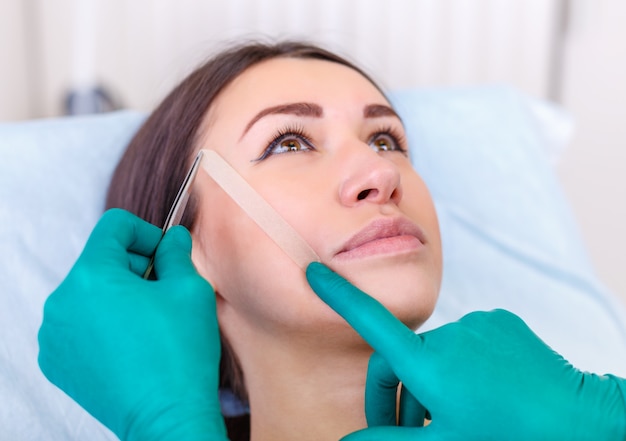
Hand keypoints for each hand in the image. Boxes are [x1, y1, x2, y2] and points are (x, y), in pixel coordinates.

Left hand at [38, 209, 226, 440]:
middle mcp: (60, 302)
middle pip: (101, 261)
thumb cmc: (180, 353)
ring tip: (149, 326)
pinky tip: (131, 346)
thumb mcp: (190, 289)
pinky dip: (104, 325)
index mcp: (90, 276)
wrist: (167, 418)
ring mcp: (53, 336)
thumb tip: (171, 238)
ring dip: (120, 298)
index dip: (147, 233)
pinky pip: (80, 324)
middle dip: (135, 270)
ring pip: (90, 293)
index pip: (114, 227)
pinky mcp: (55, 362)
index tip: (166, 258)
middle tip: (164, 297)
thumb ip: (177, 253)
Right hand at [306, 262, 625, 440]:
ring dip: (431, 384)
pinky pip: (465, 341)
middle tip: (406, 432)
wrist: (578, 419)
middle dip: (397, 396)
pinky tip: (480, 393)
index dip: (339, 297)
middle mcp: (448, 335)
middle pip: (402, 360)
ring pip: (435, 354)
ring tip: (450, 419)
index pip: (371, 323)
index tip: (315, 272)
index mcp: (429, 364)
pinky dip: (460, 366)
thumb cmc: (507, 435)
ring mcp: (476, 324)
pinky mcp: (499, 321)